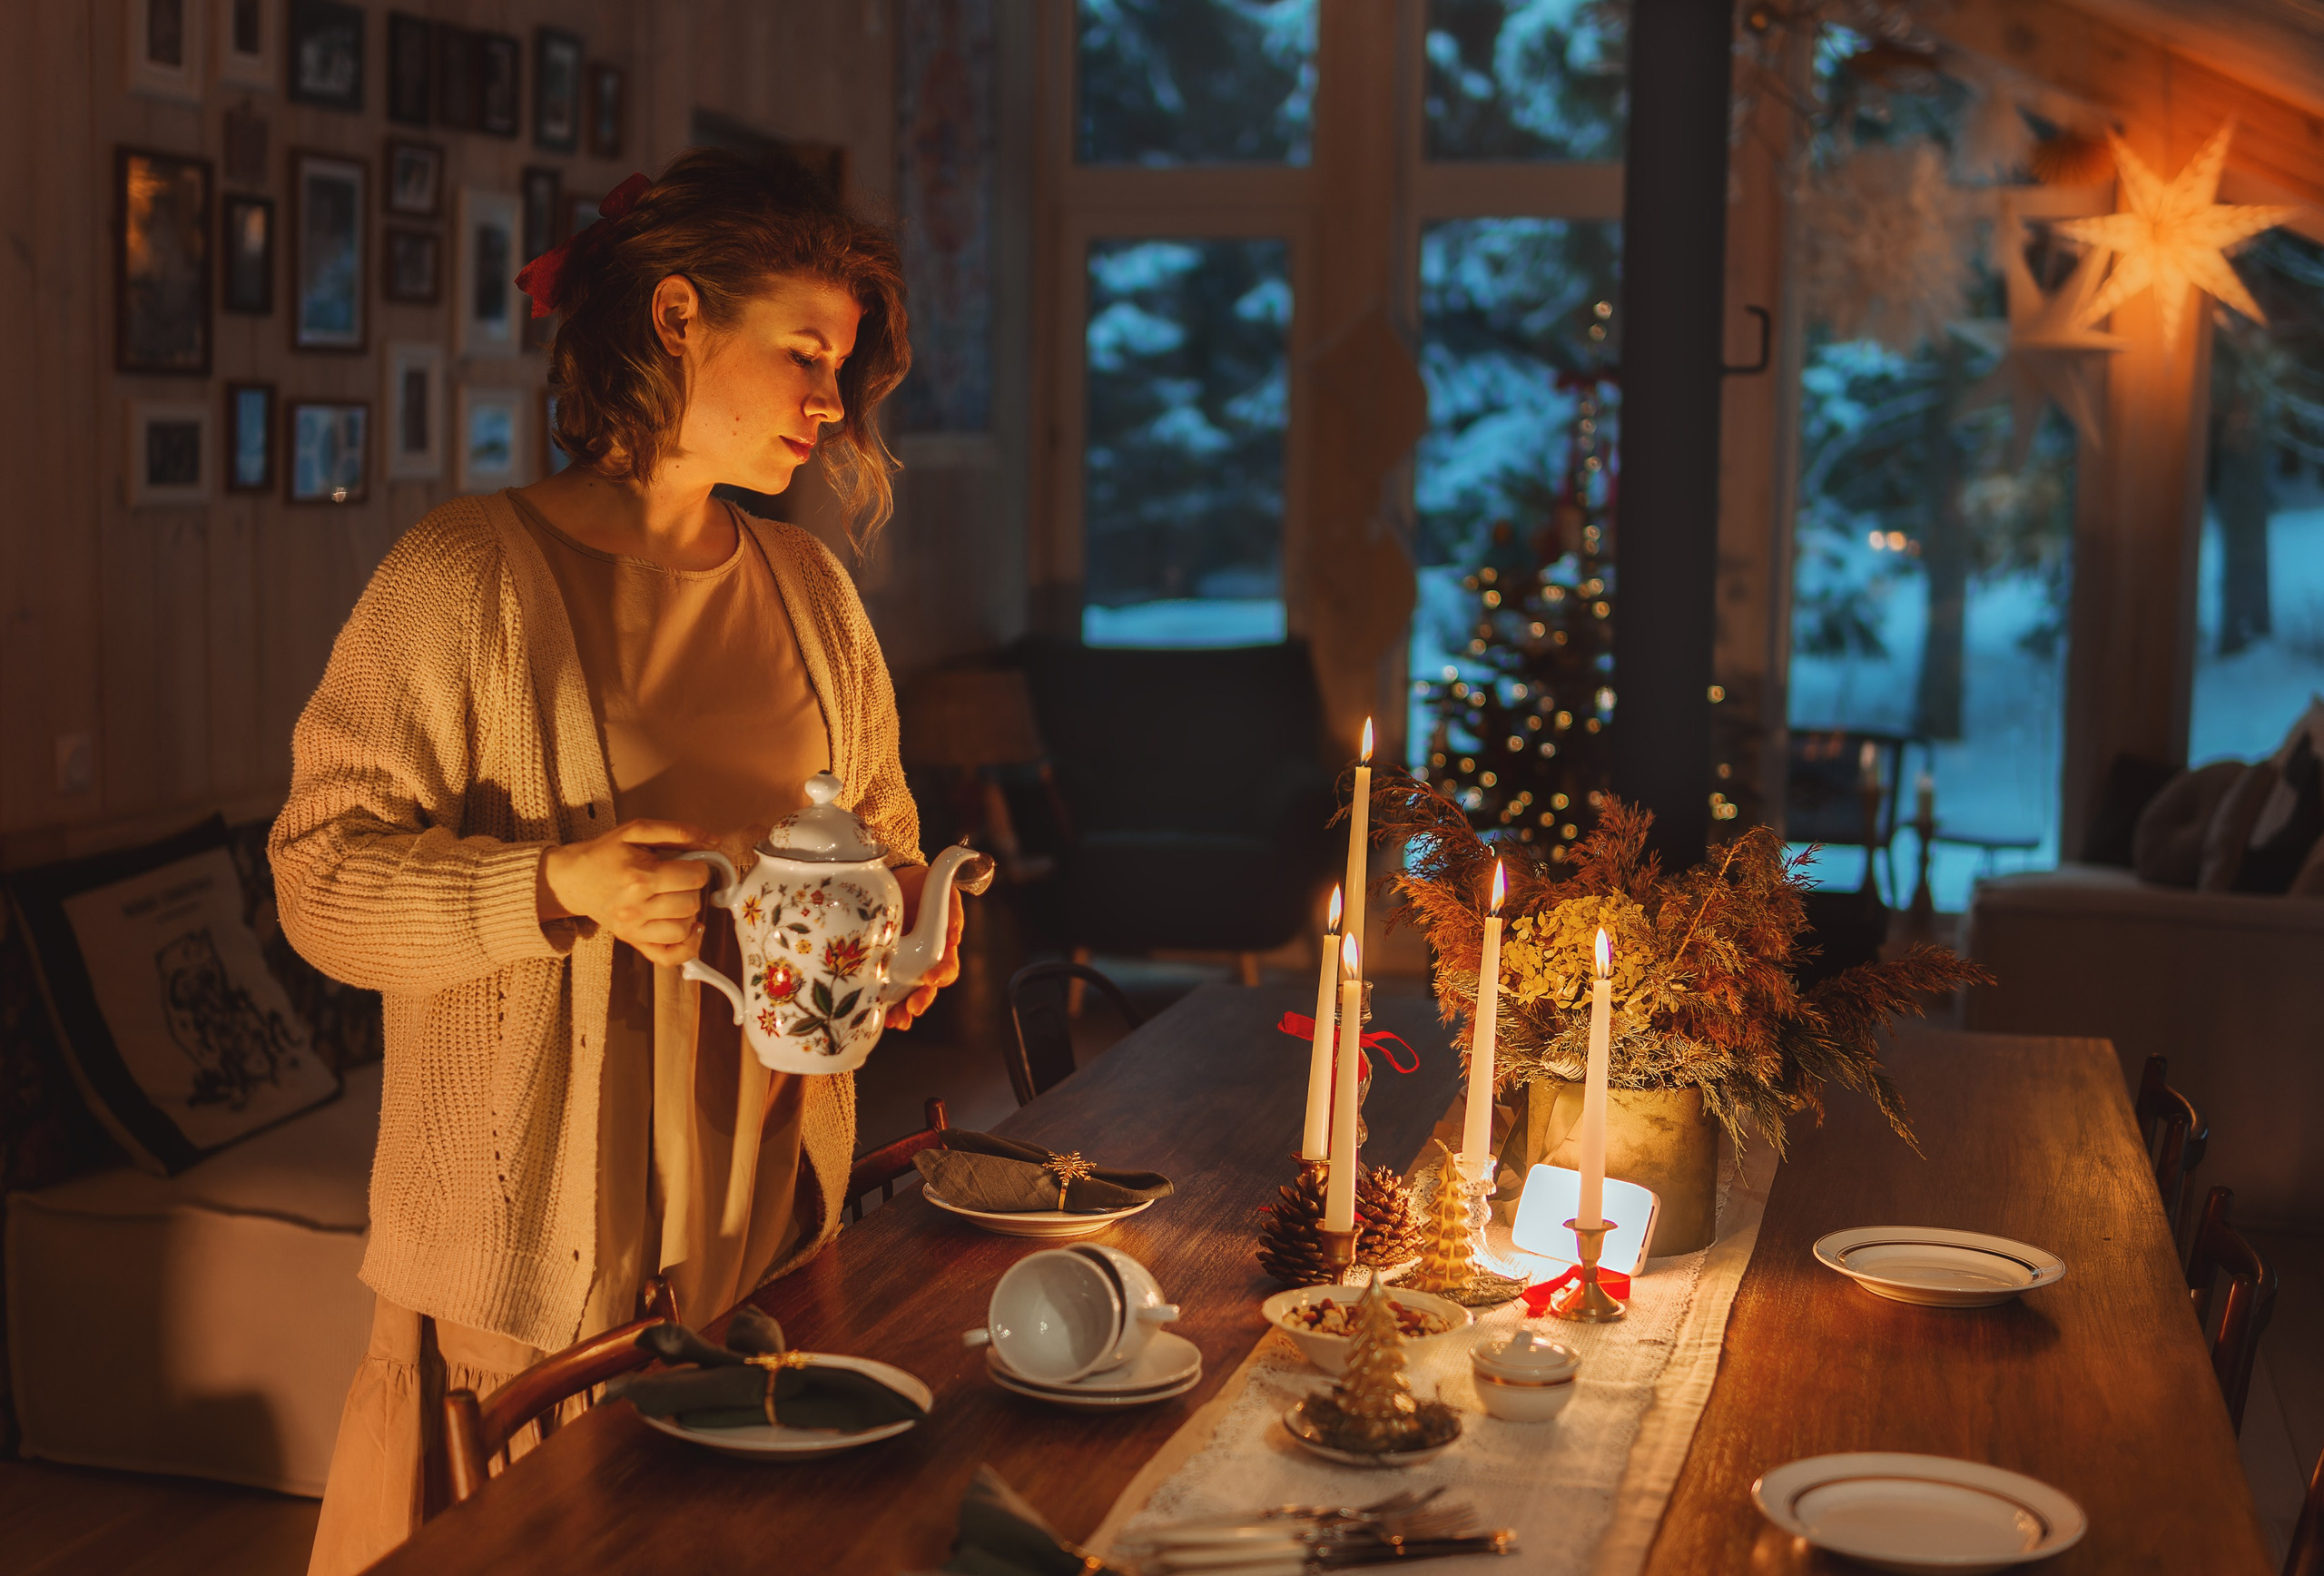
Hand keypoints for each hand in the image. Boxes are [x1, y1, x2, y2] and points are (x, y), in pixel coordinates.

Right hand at [537, 820, 715, 965]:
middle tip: (678, 878)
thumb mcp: (636, 831)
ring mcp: (634, 929)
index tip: (689, 862)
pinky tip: (691, 929)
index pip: (694, 877)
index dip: (700, 866)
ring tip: (675, 898)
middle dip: (692, 887)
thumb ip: (677, 832)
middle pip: (691, 903)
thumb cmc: (605, 853)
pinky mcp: (633, 942)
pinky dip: (688, 947)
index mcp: (640, 877)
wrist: (571, 879)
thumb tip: (715, 842)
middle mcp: (636, 908)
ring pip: (685, 929)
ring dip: (689, 912)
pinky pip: (670, 957)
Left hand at [884, 863, 964, 1030]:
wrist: (890, 878)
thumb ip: (949, 906)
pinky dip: (881, 1004)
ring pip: (907, 995)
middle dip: (922, 1000)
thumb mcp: (936, 887)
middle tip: (914, 1008)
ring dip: (904, 1010)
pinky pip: (884, 990)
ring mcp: (902, 965)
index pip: (947, 966)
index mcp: (940, 944)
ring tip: (898, 1020)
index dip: (942, 974)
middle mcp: (922, 959)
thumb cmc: (918, 883)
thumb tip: (953, 933)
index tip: (932, 978)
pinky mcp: (882, 966)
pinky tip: (877, 1014)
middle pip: (928, 988)